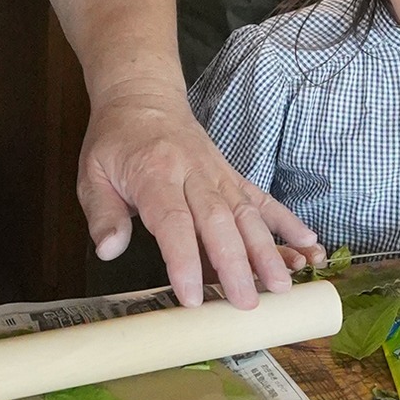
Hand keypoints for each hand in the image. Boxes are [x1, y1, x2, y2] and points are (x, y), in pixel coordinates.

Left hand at [76, 77, 319, 308]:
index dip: (185, 260)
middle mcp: (192, 173)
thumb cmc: (115, 141)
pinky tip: (307, 242)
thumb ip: (102, 214)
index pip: (174, 221)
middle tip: (249, 302)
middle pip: (219, 221)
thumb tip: (109, 250)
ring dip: (267, 249)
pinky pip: (262, 197)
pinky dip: (286, 220)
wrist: (142, 96)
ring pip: (246, 212)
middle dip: (237, 264)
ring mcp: (217, 173)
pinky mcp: (231, 175)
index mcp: (154, 173)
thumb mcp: (92, 174)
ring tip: (283, 284)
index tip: (193, 298)